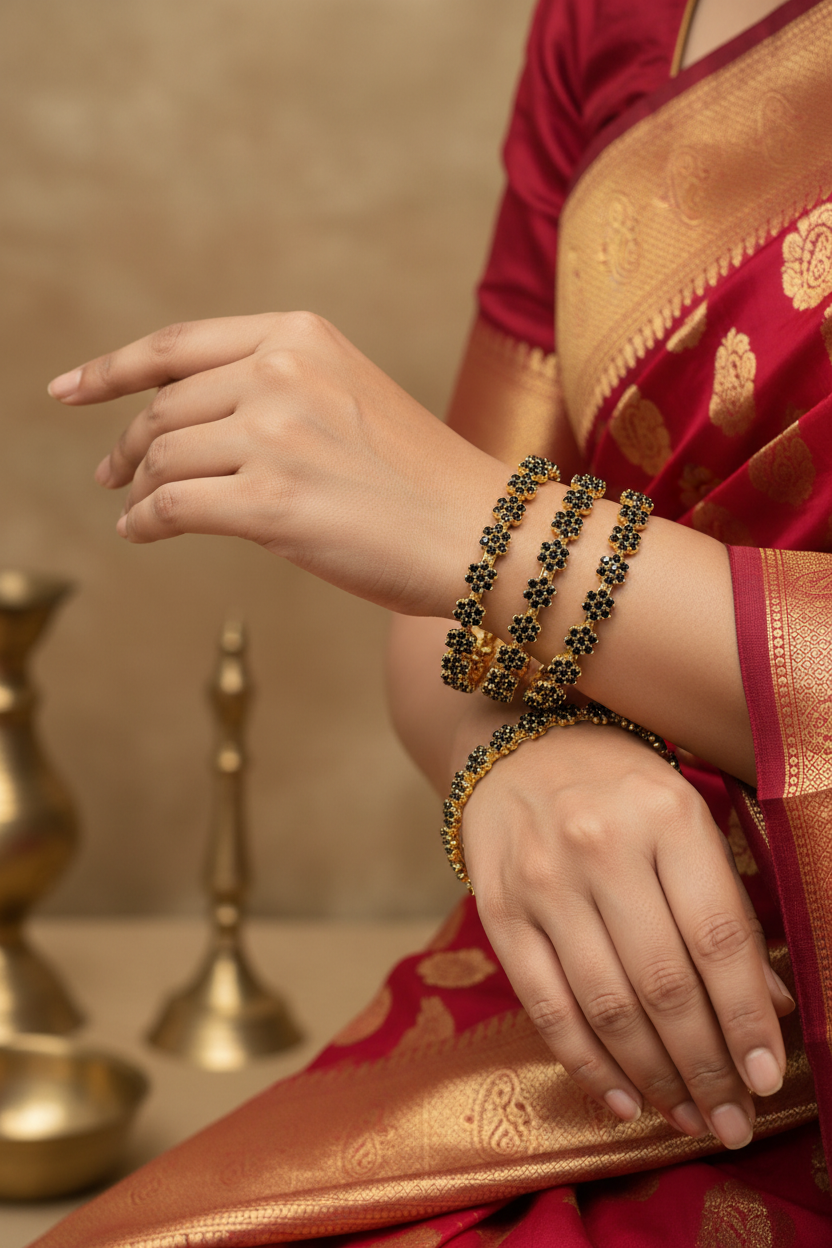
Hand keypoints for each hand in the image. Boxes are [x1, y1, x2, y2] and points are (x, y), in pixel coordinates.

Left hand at [47, 313, 505, 615]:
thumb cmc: (420, 478)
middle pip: (163, 409)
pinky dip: (144, 521)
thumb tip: (185, 422)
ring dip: (136, 486)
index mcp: (301, 335)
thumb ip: (275, 389)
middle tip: (110, 472)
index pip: (178, 346)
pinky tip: (140, 531)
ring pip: (161, 458)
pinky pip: (171, 507)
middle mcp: (282, 373)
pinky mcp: (271, 503)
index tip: (68, 391)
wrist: (483, 530)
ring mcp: (276, 436)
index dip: (111, 370)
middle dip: (126, 444)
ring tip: (132, 506)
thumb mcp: (348, 396)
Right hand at [461, 718, 793, 1148]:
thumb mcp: (686, 816)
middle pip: (665, 983)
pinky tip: (621, 1099)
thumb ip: (727, 903)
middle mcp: (602, 846)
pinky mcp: (500, 910)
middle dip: (706, 1068)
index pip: (719, 937)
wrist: (515, 742)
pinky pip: (545, 1005)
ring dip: (654, 1077)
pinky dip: (586, 1063)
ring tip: (687, 1118)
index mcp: (666, 815)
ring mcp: (544, 881)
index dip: (748, 1018)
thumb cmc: (619, 784)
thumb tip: (774, 1005)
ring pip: (608, 1004)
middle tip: (732, 1123)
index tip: (769, 1079)